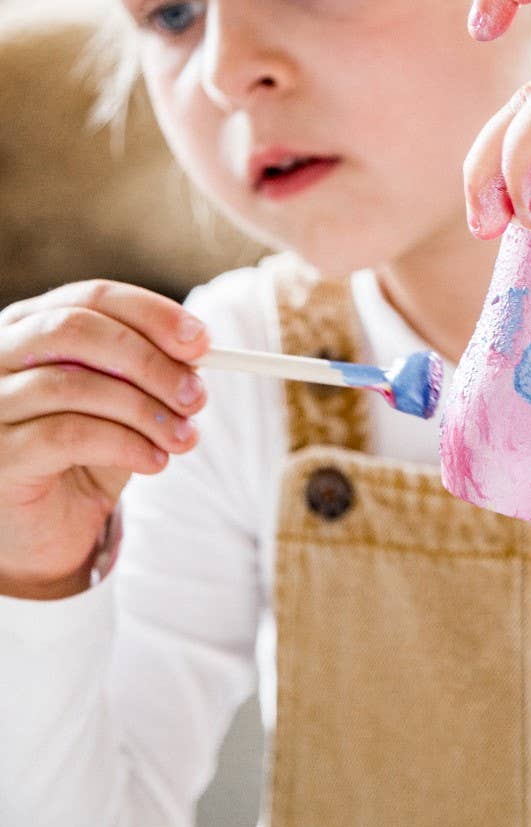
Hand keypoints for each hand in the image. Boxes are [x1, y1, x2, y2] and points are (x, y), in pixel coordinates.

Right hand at [0, 280, 209, 598]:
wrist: (43, 529)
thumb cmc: (85, 452)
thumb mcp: (123, 400)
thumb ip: (150, 368)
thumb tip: (197, 350)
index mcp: (32, 324)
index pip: (93, 297)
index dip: (152, 315)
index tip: (202, 342)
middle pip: (77, 331)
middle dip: (150, 361)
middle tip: (196, 395)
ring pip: (74, 384)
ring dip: (144, 410)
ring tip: (183, 437)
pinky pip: (67, 435)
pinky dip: (124, 444)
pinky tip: (155, 460)